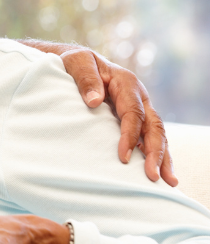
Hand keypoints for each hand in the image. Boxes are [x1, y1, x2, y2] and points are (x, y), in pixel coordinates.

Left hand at [57, 46, 175, 185]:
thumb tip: (94, 101)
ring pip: (156, 133)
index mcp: (126, 83)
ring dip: (162, 157)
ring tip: (168, 182)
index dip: (130, 136)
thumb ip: (85, 79)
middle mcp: (138, 97)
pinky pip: (147, 136)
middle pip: (153, 126)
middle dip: (156, 153)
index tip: (123, 157)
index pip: (134, 113)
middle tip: (153, 177)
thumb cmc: (75, 62)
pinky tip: (156, 171)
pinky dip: (154, 153)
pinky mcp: (134, 117)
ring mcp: (139, 107)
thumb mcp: (77, 62)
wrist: (76, 61)